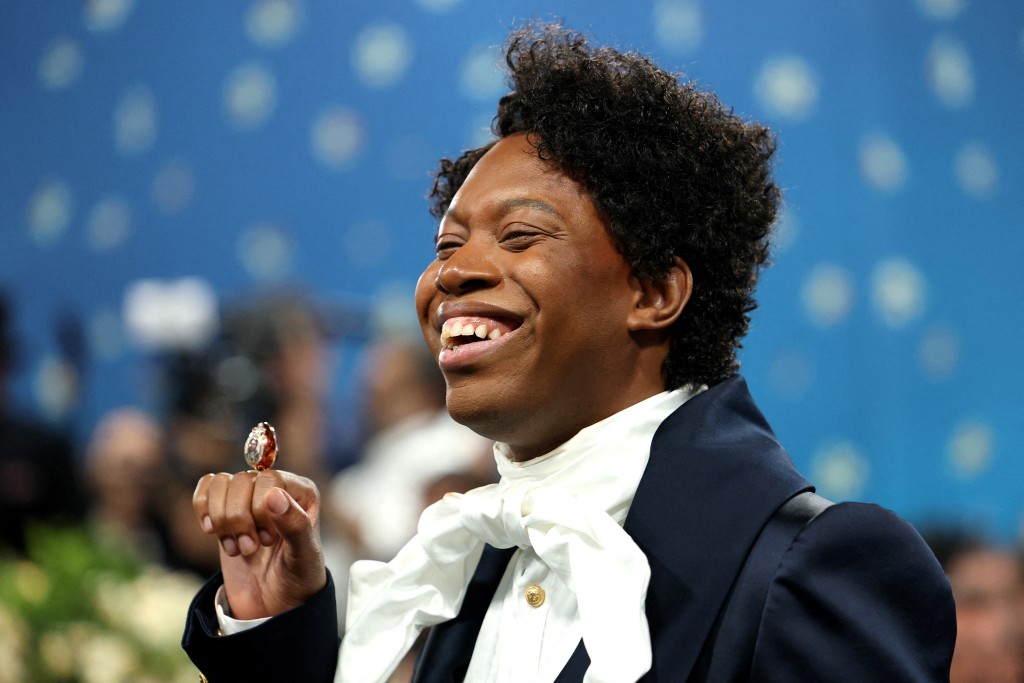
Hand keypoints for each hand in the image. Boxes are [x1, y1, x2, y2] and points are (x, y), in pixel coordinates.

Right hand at [193, 470, 326, 619]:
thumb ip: (294, 525)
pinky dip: (204, 511)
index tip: (268, 540)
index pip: (269, 479)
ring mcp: (249, 497)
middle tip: (251, 549)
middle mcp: (276, 488)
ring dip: (223, 521)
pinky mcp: (227, 508)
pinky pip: (207, 487)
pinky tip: (215, 534)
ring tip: (237, 547)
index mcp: (301, 492)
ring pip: (221, 483)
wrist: (275, 603)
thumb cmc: (297, 578)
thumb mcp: (303, 556)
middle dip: (239, 520)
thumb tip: (274, 495)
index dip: (260, 510)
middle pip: (241, 480)